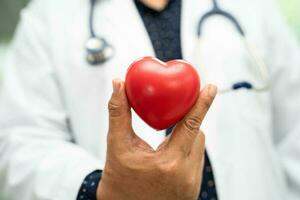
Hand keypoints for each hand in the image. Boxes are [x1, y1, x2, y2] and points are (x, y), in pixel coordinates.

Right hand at [97, 79, 216, 199]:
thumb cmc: (119, 186)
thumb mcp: (116, 148)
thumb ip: (118, 114)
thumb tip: (118, 85)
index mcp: (169, 164)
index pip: (191, 125)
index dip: (202, 103)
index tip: (212, 87)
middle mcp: (186, 176)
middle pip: (198, 136)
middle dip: (188, 120)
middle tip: (177, 110)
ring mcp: (191, 185)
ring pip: (198, 149)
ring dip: (187, 136)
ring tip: (168, 135)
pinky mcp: (191, 190)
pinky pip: (195, 161)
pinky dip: (186, 151)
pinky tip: (170, 152)